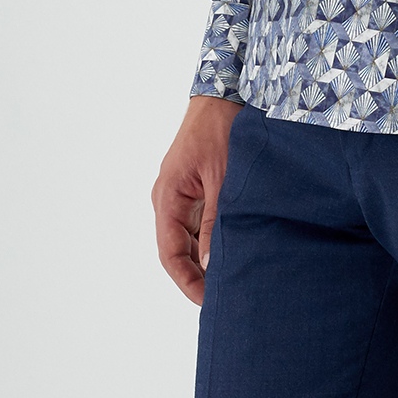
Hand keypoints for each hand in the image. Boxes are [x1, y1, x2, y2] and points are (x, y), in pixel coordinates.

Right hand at [152, 95, 243, 304]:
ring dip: (204, 257)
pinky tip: (230, 249)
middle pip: (177, 250)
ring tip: (230, 277)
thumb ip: (215, 222)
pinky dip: (210, 238)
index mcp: (167, 198)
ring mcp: (179, 194)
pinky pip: (196, 222)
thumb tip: (211, 264)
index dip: (187, 282)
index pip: (170, 254)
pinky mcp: (192, 188)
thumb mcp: (222, 180)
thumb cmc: (220, 131)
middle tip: (224, 296)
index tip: (207, 302)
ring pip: (187, 238)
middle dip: (196, 275)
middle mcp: (167, 199)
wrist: (222, 95)